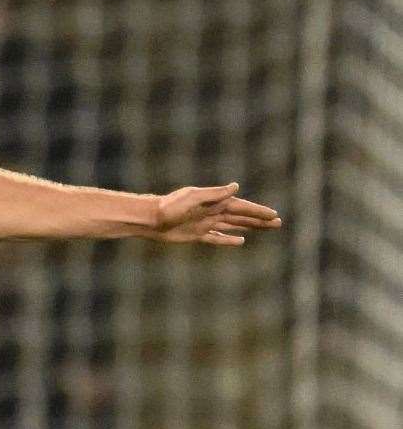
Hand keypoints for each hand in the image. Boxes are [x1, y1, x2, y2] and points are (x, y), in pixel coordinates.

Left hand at [149, 183, 281, 244]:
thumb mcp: (193, 197)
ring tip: (265, 229)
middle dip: (259, 220)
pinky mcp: (196, 235)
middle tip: (278, 223)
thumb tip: (236, 187)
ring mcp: (205, 224)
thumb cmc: (169, 206)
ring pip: (233, 226)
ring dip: (249, 227)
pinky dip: (228, 240)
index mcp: (214, 202)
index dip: (258, 211)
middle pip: (241, 217)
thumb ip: (214, 194)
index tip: (274, 215)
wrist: (150, 218)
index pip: (242, 207)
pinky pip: (217, 238)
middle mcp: (212, 212)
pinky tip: (240, 241)